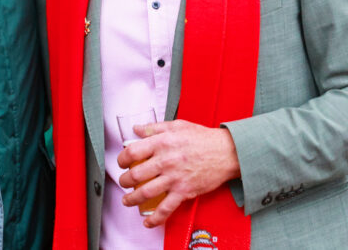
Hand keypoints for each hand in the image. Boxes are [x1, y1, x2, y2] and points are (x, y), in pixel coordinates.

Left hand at [116, 120, 239, 227]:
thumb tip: (137, 129)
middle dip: (124, 180)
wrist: (226, 152)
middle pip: (136, 174)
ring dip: (132, 199)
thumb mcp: (177, 125)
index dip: (122, 159)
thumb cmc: (203, 138)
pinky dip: (155, 218)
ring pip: (146, 192)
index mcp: (162, 143)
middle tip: (123, 181)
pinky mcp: (184, 191)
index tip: (121, 162)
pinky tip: (148, 221)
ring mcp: (174, 177)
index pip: (132, 152)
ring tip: (127, 200)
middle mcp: (166, 160)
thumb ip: (154, 128)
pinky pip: (166, 208)